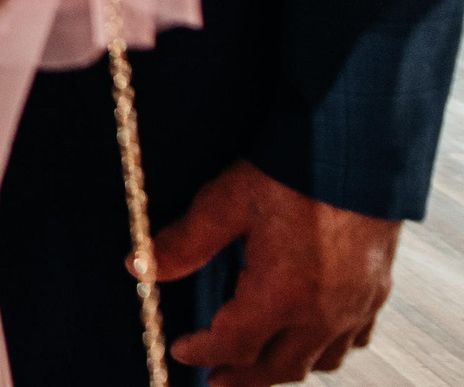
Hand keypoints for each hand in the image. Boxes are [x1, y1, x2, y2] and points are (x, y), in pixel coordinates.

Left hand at [152, 159, 402, 383]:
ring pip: (321, 360)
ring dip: (285, 367)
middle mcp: (323, 312)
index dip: (203, 353)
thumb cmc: (290, 174)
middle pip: (279, 368)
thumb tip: (140, 266)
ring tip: (258, 362)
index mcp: (282, 296)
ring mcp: (355, 305)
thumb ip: (184, 242)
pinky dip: (326, 347)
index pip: (234, 346)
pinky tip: (309, 337)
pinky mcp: (376, 291)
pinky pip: (353, 339)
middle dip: (243, 378)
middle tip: (215, 380)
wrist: (355, 152)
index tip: (182, 353)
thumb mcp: (224, 203)